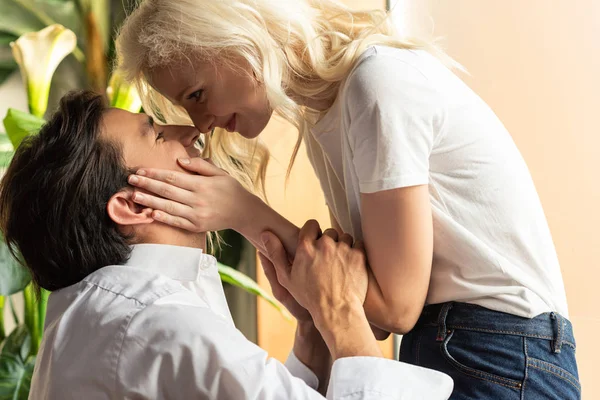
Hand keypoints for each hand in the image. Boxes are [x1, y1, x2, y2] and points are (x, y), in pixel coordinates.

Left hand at [127, 158, 256, 231]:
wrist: (244, 212)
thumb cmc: (231, 189)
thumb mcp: (220, 172)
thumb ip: (200, 165)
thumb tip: (180, 160)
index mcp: (201, 184)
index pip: (172, 177)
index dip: (154, 173)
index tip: (140, 170)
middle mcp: (197, 199)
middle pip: (167, 190)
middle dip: (147, 184)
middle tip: (130, 179)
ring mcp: (196, 214)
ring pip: (168, 206)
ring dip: (150, 201)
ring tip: (134, 195)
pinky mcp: (196, 226)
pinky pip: (176, 221)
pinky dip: (163, 217)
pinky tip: (150, 213)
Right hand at [262, 220, 368, 321]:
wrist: (337, 311)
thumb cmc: (310, 297)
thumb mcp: (286, 278)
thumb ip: (276, 253)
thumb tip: (265, 234)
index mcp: (306, 248)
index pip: (311, 225)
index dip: (314, 232)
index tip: (315, 242)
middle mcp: (324, 245)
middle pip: (329, 232)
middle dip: (329, 242)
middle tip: (328, 259)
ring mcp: (343, 249)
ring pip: (344, 237)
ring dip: (343, 246)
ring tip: (340, 263)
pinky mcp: (358, 255)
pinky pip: (358, 243)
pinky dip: (356, 251)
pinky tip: (351, 264)